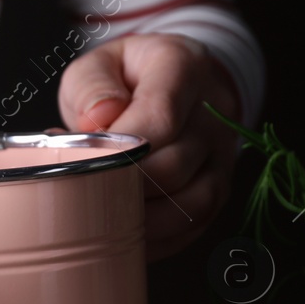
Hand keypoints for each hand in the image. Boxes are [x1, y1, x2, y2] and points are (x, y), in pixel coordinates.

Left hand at [58, 34, 241, 259]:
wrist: (174, 84)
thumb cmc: (126, 79)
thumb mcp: (99, 64)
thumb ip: (92, 86)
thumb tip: (98, 120)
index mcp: (183, 68)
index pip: (160, 117)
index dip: (118, 150)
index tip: (83, 163)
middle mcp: (214, 112)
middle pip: (172, 167)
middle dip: (121, 188)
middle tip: (82, 191)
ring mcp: (222, 155)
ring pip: (188, 205)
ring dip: (138, 219)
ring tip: (98, 216)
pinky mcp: (218, 189)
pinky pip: (192, 227)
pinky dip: (154, 238)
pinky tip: (121, 233)